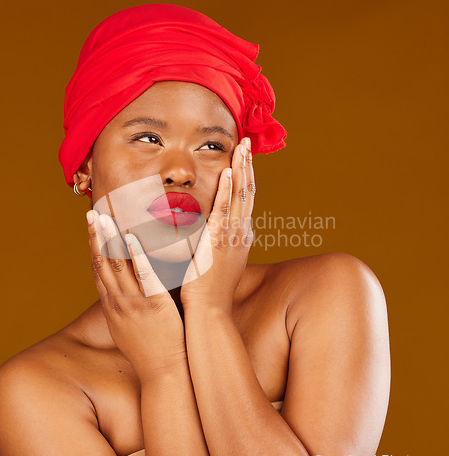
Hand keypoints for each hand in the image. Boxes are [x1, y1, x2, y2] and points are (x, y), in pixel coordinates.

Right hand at [86, 209, 186, 383]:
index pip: (98, 272)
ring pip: (116, 266)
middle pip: (102, 264)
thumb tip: (131, 290)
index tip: (90, 228)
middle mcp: (118, 303)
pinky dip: (135, 255)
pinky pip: (142, 275)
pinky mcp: (153, 304)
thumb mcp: (130, 328)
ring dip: (109, 239)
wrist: (164, 375)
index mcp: (112, 307)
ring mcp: (133, 303)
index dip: (93, 248)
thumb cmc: (152, 350)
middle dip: (95, 237)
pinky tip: (131, 237)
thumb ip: (128, 307)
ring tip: (103, 217)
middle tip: (90, 214)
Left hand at [181, 137, 254, 312]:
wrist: (209, 312)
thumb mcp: (215, 260)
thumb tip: (207, 229)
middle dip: (248, 166)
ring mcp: (232, 237)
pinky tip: (228, 172)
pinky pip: (224, 211)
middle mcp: (241, 233)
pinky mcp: (219, 242)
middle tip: (247, 143)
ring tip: (242, 147)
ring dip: (241, 170)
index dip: (246, 176)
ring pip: (241, 197)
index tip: (243, 157)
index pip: (245, 200)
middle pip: (248, 192)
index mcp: (239, 236)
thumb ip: (213, 241)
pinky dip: (227, 191)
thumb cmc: (208, 289)